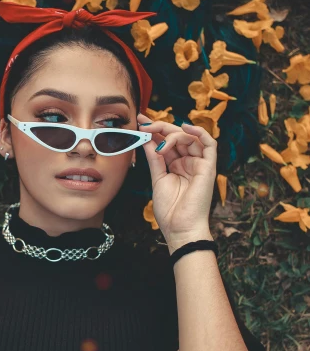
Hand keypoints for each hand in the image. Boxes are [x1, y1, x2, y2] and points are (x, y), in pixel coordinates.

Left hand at [137, 113, 216, 245]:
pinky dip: (199, 133)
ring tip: (158, 137)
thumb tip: (147, 138)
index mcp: (176, 165)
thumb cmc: (169, 210)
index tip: (140, 121)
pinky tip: (185, 128)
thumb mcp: (157, 178)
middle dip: (160, 127)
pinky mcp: (209, 167)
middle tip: (145, 125)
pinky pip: (210, 144)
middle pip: (177, 137)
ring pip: (190, 138)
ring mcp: (199, 164)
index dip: (155, 130)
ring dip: (173, 133)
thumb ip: (154, 158)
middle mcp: (188, 162)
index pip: (167, 142)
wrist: (180, 228)